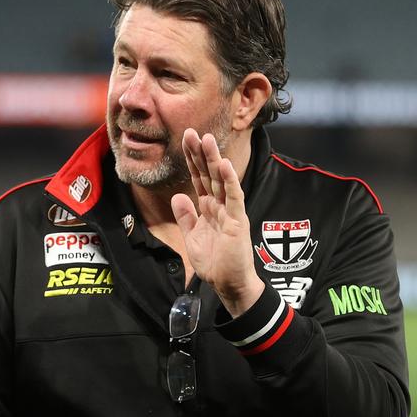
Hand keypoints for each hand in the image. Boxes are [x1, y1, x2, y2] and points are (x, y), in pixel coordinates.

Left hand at [171, 128, 263, 316]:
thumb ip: (186, 216)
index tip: (184, 140)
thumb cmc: (215, 263)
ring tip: (208, 139)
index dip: (191, 160)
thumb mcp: (193, 237)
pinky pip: (234, 198)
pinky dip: (230, 181)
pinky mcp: (238, 221)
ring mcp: (230, 211)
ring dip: (214, 160)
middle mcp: (219, 205)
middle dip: (200, 153)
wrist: (228, 285)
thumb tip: (178, 196)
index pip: (198, 178)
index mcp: (208, 208)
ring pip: (221, 181)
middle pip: (208, 174)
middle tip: (192, 131)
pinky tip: (225, 165)